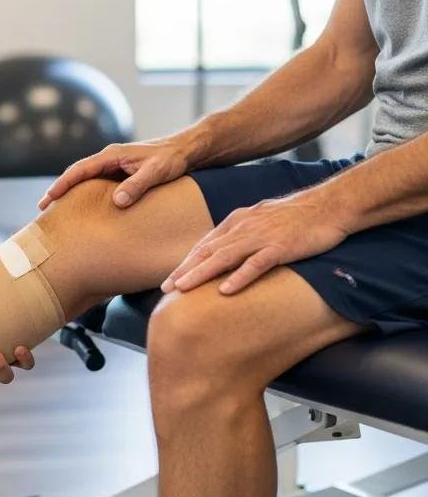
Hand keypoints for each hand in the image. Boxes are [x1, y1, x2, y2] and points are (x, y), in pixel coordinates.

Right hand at [38, 138, 191, 211]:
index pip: (80, 170)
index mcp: (112, 155)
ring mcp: (113, 166)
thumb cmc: (172, 159)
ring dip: (70, 193)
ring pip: (85, 180)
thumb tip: (117, 202)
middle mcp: (108, 159)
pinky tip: (81, 207)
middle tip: (42, 209)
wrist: (186, 150)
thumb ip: (137, 186)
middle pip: (77, 175)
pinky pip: (96, 184)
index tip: (50, 198)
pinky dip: (84, 194)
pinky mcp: (119, 174)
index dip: (64, 184)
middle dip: (59, 190)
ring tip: (56, 211)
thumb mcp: (156, 172)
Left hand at [160, 193, 347, 295]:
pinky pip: (256, 264)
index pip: (205, 245)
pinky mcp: (280, 246)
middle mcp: (243, 227)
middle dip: (184, 270)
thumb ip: (242, 233)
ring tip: (182, 289)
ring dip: (200, 274)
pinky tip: (224, 290)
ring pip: (223, 257)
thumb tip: (227, 250)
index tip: (171, 279)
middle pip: (207, 251)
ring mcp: (261, 237)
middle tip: (165, 288)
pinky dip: (239, 277)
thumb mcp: (262, 221)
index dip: (186, 263)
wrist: (330, 206)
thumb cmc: (297, 216)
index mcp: (237, 221)